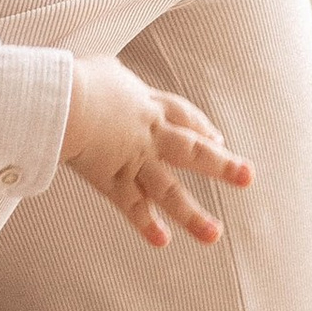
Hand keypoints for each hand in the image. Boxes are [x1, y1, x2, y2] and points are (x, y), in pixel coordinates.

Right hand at [58, 55, 252, 249]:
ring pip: (168, 190)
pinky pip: (131, 206)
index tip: (218, 138)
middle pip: (192, 151)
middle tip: (248, 177)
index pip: (182, 114)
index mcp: (146, 104)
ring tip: (213, 235)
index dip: (201, 126)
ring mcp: (132, 160)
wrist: (63, 102)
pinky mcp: (111, 180)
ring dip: (192, 215)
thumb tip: (110, 75)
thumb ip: (113, 78)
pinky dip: (146, 224)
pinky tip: (162, 241)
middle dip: (222, 165)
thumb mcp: (102, 69)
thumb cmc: (76, 80)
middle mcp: (148, 135)